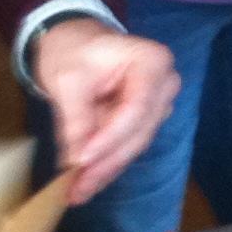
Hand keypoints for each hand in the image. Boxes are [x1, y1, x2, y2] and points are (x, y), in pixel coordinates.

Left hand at [32, 19, 178, 203]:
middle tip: (77, 189)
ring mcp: (157, 103)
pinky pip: (127, 146)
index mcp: (151, 62)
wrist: (74, 41)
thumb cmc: (72, 50)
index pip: (136, 109)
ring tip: (77, 191)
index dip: (111, 138)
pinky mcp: (144, 120)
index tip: (82, 161)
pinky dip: (107, 164)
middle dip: (106, 162)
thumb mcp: (67, 79)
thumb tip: (77, 161)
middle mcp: (164, 84)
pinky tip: (87, 182)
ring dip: (106, 169)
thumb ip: (75, 119)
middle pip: (139, 132)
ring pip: (134, 145)